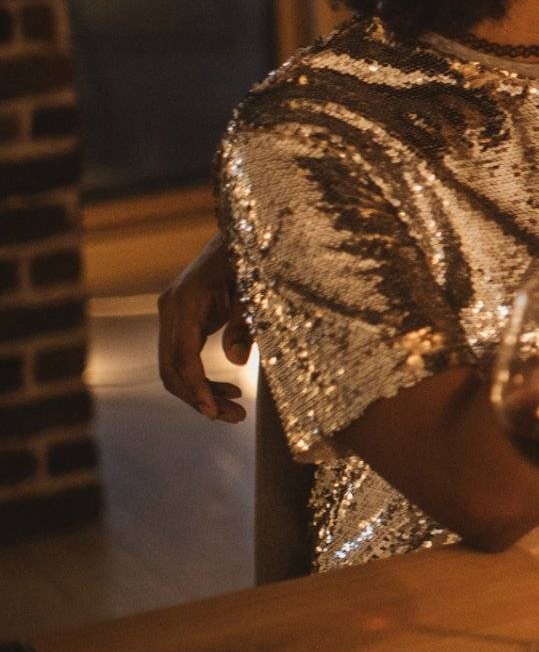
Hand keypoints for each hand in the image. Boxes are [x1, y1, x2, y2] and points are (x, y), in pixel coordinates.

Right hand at [156, 232, 251, 421]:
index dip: (197, 389)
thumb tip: (235, 360)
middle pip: (171, 369)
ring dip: (200, 391)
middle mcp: (170, 309)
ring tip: (236, 410)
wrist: (242, 233)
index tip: (215, 412)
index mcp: (185, 303)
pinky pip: (182, 356)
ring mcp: (172, 314)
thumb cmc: (252, 259)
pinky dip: (201, 376)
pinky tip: (229, 389)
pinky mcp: (180, 318)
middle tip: (234, 417)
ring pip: (174, 367)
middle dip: (199, 398)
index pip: (183, 358)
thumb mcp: (255, 290)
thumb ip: (245, 323)